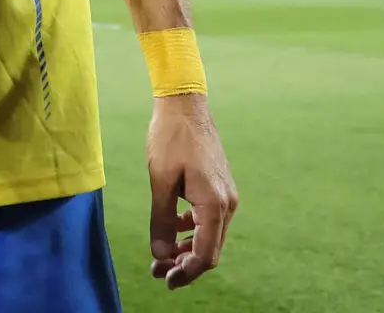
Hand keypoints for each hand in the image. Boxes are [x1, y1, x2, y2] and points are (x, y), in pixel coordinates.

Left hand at [147, 93, 237, 288]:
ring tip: (160, 256)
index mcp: (214, 203)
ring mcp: (226, 195)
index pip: (205, 254)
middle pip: (209, 249)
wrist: (185, 104)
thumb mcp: (160, 181)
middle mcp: (226, 202)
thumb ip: (162, 221)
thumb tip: (160, 255)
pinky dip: (192, 230)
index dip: (186, 273)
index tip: (165, 280)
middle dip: (184, 265)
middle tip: (157, 272)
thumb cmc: (170, 138)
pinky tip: (173, 228)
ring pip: (209, 235)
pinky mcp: (220, 187)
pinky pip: (209, 219)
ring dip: (187, 249)